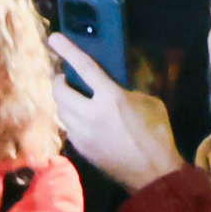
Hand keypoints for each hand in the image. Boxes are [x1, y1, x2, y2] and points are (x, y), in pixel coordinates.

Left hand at [46, 35, 184, 187]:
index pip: (85, 67)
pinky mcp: (80, 149)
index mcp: (111, 97)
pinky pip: (67, 128)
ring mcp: (82, 133)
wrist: (153, 173)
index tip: (54, 38)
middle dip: (59, 81)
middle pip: (60, 91)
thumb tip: (111, 88)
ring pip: (60, 111)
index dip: (68, 50)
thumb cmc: (157, 134)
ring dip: (64, 101)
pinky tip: (82, 120)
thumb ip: (125, 92)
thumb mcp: (148, 103)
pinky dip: (71, 120)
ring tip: (74, 99)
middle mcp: (90, 113)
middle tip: (66, 79)